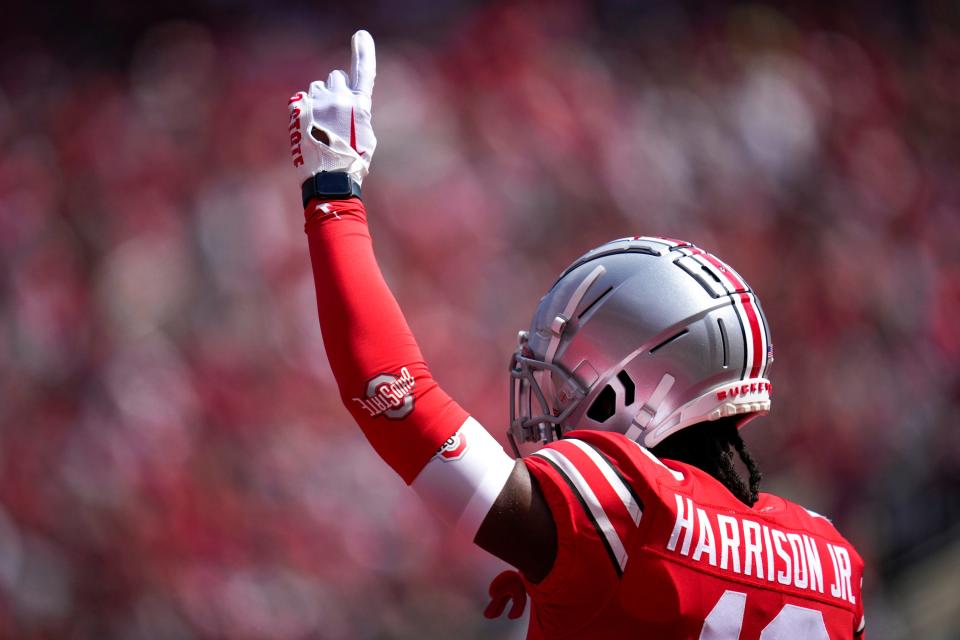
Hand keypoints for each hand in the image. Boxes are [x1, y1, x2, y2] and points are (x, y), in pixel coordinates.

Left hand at [288, 30, 376, 185]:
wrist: (328, 178)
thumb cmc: (352, 162)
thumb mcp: (365, 136)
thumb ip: (357, 112)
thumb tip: (346, 104)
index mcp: (360, 105)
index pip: (364, 72)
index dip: (364, 52)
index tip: (361, 36)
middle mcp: (339, 98)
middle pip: (335, 77)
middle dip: (335, 89)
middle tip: (334, 112)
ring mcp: (317, 102)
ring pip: (317, 87)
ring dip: (319, 99)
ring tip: (320, 124)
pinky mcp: (299, 108)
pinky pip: (302, 99)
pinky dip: (305, 109)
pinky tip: (309, 127)